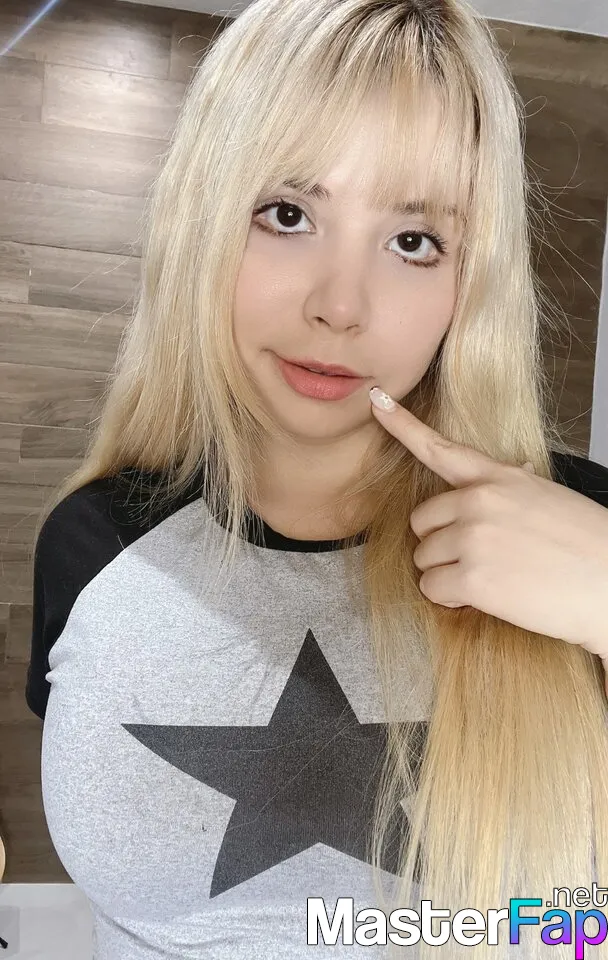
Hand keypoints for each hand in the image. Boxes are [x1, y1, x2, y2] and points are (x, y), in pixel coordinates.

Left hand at [369, 387, 607, 680]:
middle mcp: (480, 501)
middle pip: (422, 521)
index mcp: (500, 478)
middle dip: (441, 542)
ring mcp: (473, 538)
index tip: (377, 402)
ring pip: (424, 558)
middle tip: (480, 557)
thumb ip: (516, 488)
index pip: (440, 448)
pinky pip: (432, 588)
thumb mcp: (550, 499)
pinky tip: (487, 596)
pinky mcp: (473, 577)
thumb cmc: (589, 546)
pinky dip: (451, 599)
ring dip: (447, 572)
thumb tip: (515, 472)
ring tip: (493, 577)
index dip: (403, 425)